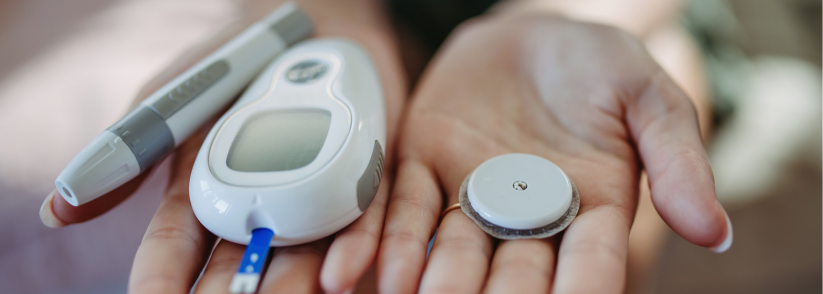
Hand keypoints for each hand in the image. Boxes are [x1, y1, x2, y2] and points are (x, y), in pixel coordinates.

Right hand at [39, 0, 405, 292]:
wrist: (312, 24)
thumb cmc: (236, 61)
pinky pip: (360, 224)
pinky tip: (341, 277)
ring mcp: (310, 198)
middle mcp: (256, 208)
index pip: (175, 256)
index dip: (163, 288)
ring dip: (290, 289)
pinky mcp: (362, 181)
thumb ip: (128, 149)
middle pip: (239, 269)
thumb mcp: (175, 100)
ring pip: (298, 258)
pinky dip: (351, 251)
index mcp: (204, 195)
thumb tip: (57, 211)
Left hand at [378, 13, 730, 292]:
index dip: (580, 291)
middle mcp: (526, 217)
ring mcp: (469, 196)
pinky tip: (369, 273)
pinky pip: (401, 210)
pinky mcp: (422, 167)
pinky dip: (385, 242)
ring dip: (434, 282)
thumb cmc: (596, 65)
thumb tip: (716, 230)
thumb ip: (676, 159)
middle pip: (511, 274)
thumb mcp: (647, 97)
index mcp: (590, 210)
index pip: (588, 265)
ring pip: (449, 251)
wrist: (531, 32)